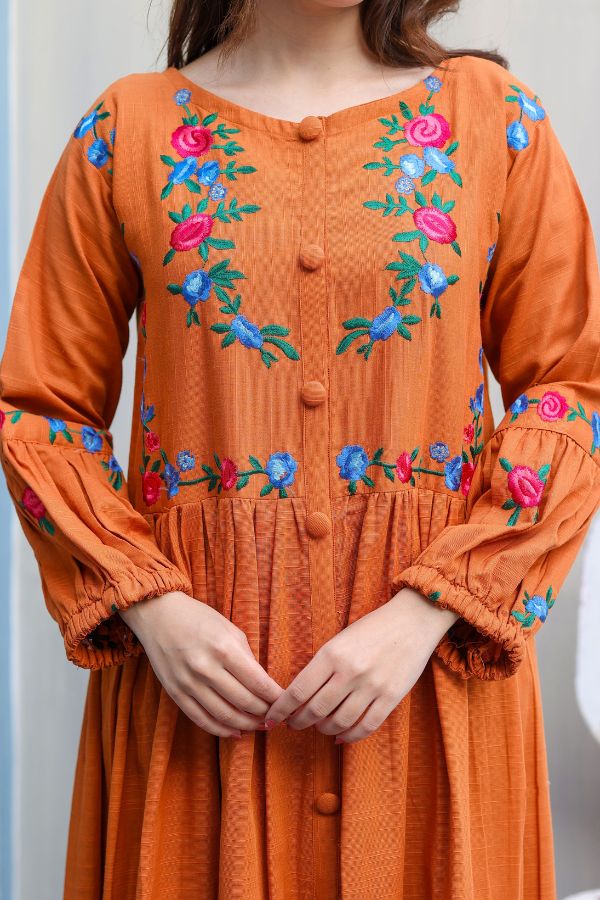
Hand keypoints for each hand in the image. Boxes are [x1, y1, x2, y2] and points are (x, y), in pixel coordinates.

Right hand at [119, 591, 283, 737]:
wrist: (158, 615)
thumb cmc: (199, 619)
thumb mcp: (230, 630)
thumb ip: (247, 658)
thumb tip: (265, 686)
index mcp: (225, 648)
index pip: (259, 683)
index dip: (276, 699)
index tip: (286, 704)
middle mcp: (207, 668)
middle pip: (245, 703)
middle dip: (265, 714)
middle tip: (276, 718)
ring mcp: (189, 683)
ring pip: (225, 716)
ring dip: (247, 726)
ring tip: (259, 727)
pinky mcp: (176, 693)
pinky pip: (202, 720)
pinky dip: (222, 730)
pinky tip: (237, 732)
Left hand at [263, 587, 459, 743]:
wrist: (413, 620)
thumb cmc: (372, 628)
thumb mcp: (340, 640)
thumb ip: (322, 666)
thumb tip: (301, 696)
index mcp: (332, 654)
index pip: (297, 691)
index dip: (280, 710)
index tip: (270, 719)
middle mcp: (350, 672)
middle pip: (315, 710)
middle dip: (299, 722)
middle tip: (293, 725)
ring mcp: (372, 686)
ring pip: (339, 721)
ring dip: (323, 729)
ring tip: (318, 727)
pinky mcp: (391, 697)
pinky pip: (366, 726)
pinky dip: (350, 736)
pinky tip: (341, 736)